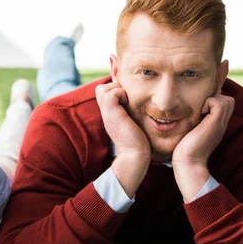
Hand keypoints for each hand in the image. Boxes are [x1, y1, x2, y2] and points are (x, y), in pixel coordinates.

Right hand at [95, 83, 150, 197]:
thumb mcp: (132, 124)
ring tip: (127, 100)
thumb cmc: (138, 143)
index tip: (127, 99)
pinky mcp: (113, 114)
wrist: (134, 155)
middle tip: (127, 98)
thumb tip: (142, 106)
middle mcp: (106, 113)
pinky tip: (129, 103)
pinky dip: (120, 93)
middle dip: (114, 88)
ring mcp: (108, 113)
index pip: (103, 93)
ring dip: (116, 89)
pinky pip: (110, 94)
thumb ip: (131, 115)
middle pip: (100, 89)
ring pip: (102, 88)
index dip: (114, 90)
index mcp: (110, 115)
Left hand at [172, 89, 234, 200]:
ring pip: (226, 100)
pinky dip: (208, 103)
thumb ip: (194, 121)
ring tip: (200, 112)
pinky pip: (218, 102)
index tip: (199, 109)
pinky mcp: (216, 123)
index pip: (224, 103)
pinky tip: (199, 114)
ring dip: (212, 100)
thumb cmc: (184, 149)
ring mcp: (220, 124)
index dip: (213, 101)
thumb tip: (187, 110)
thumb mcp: (191, 131)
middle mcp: (221, 124)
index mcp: (216, 125)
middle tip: (200, 109)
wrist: (188, 162)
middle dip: (214, 99)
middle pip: (228, 100)